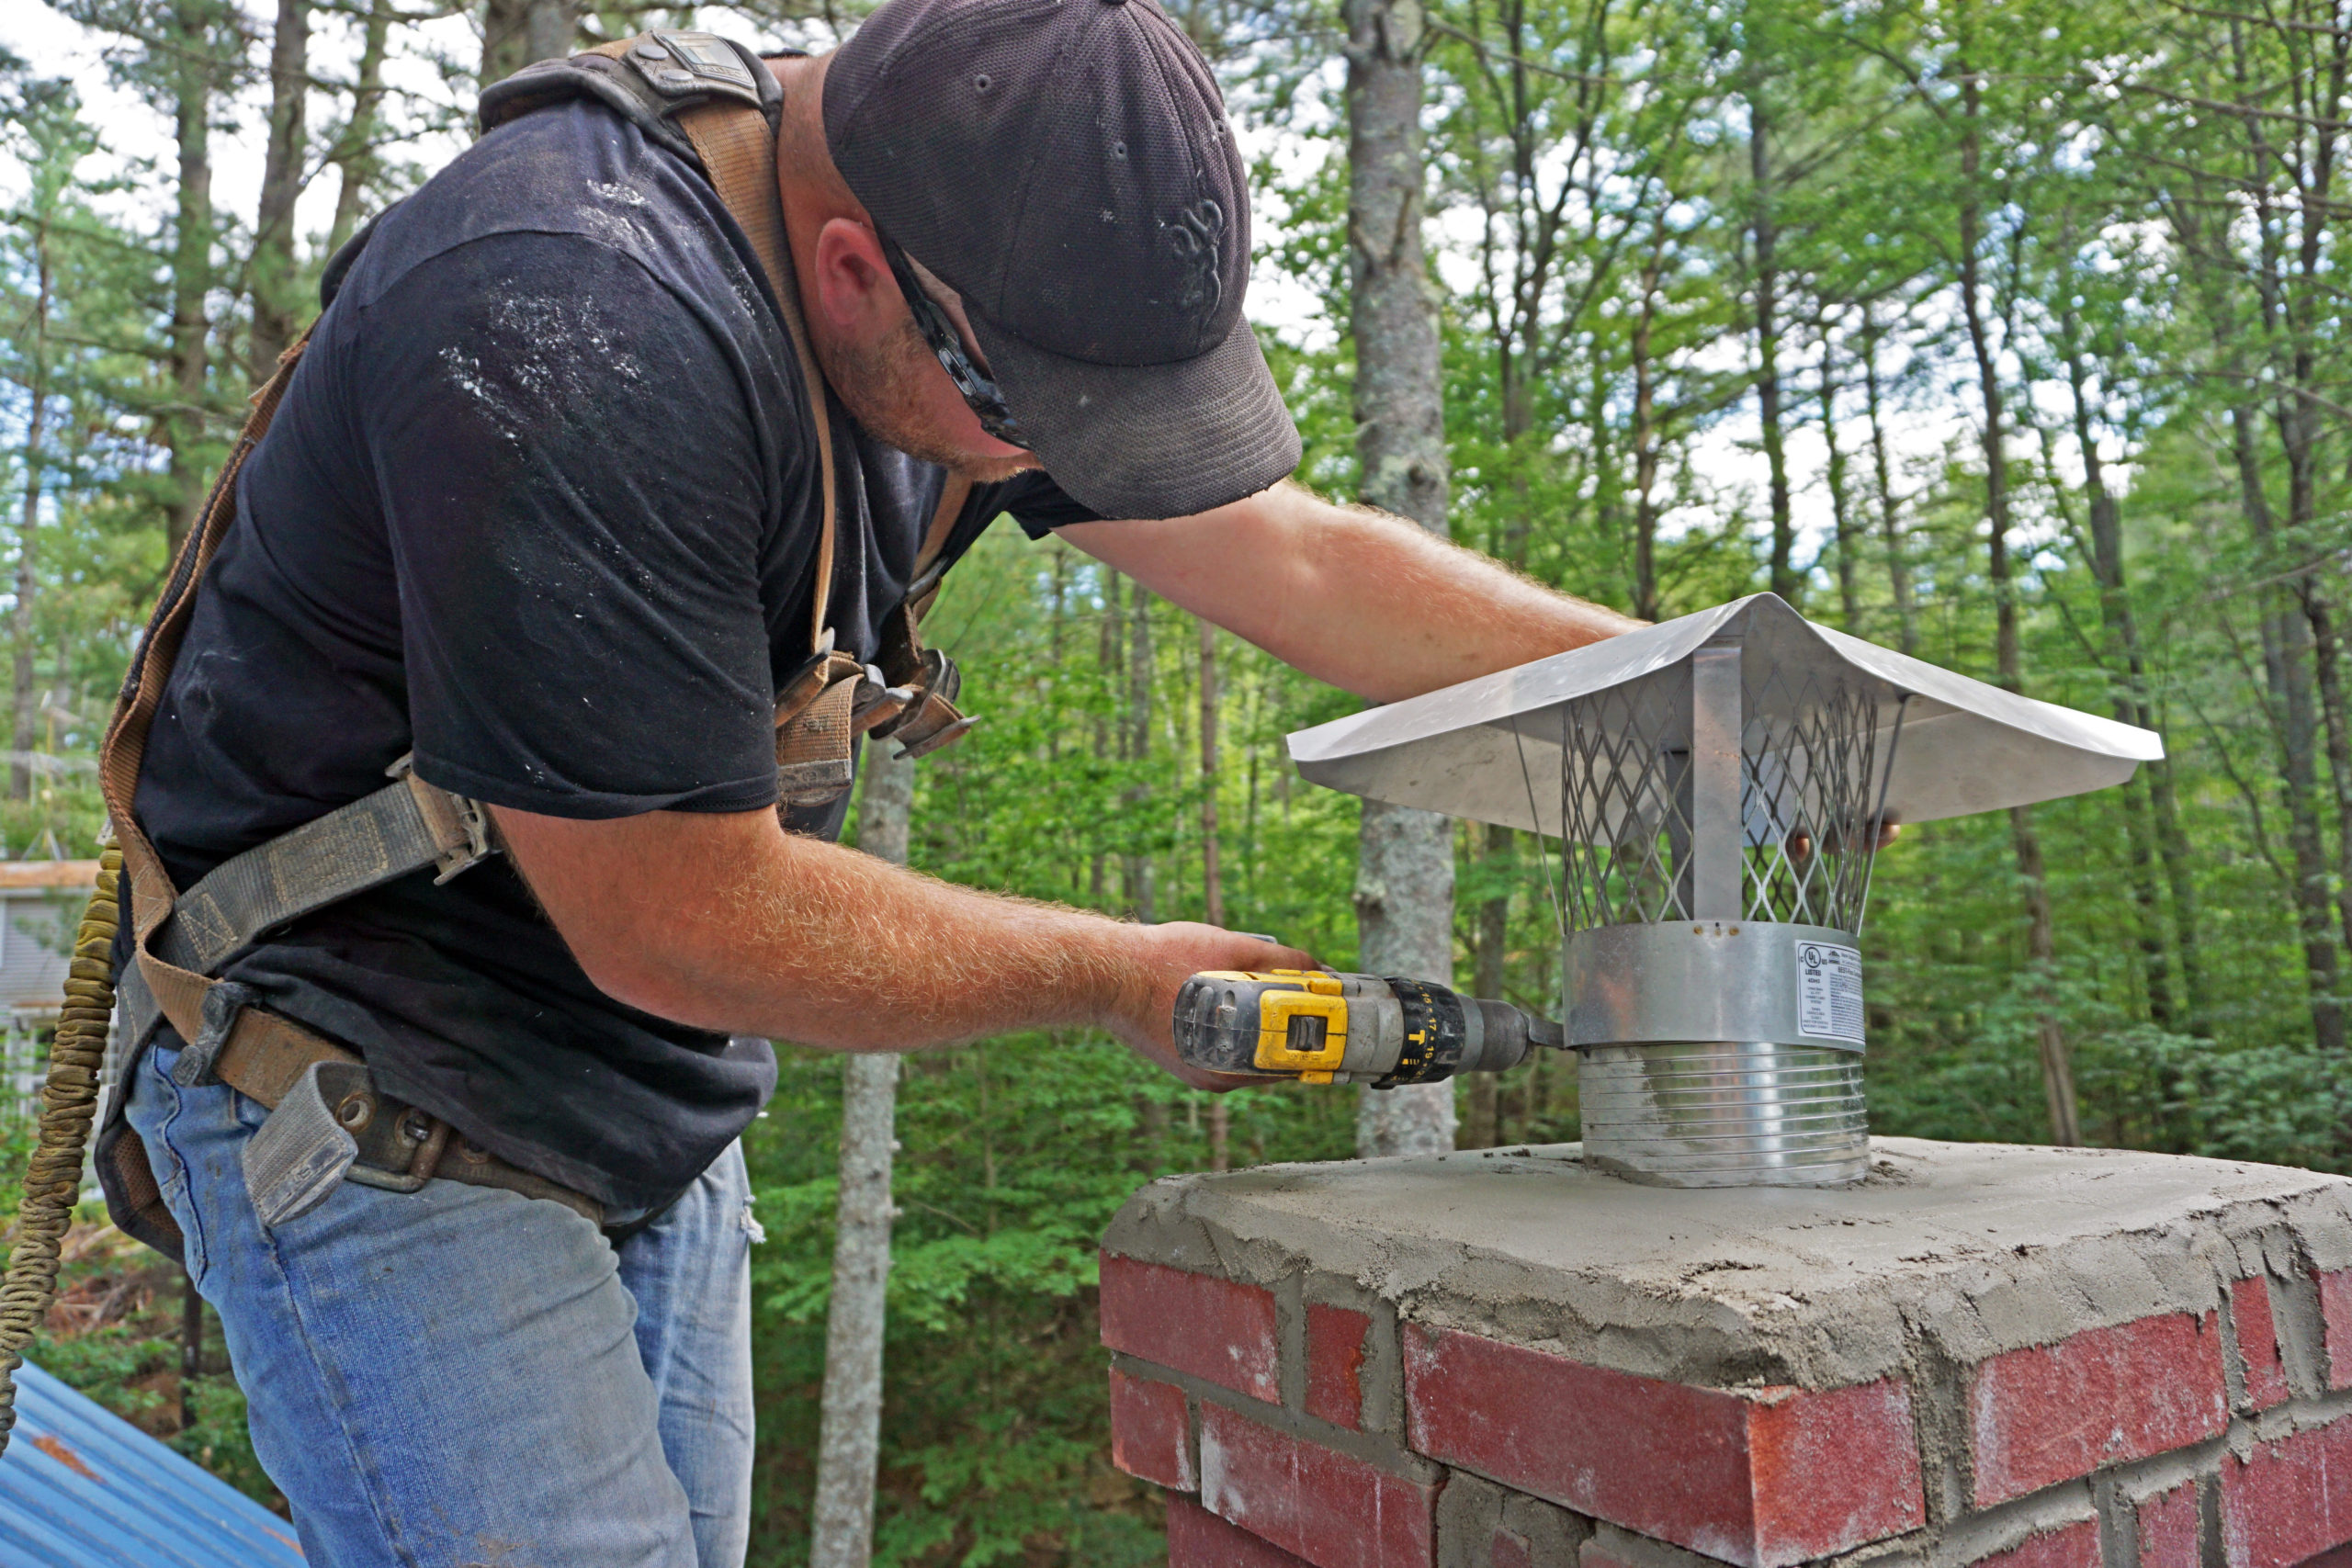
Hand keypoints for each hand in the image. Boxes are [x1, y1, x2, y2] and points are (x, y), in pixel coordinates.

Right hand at [1100, 922, 1322, 1090]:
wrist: (1106, 974)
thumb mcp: (1232, 949)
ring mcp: (1197, 1071)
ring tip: (1265, 992)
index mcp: (1231, 1064)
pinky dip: (1235, 1027)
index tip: (1331, 1014)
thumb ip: (1281, 962)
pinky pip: (1224, 1047)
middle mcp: (1215, 1077)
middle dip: (1290, 1026)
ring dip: (1262, 1025)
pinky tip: (1232, 1000)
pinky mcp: (1182, 1061)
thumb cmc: (1163, 961)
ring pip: (1248, 1050)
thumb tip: (1319, 970)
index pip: (1293, 1060)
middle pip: (1272, 1055)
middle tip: (1300, 995)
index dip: (1315, 1033)